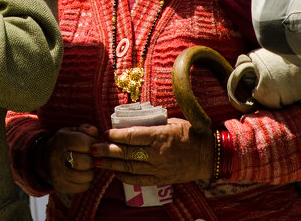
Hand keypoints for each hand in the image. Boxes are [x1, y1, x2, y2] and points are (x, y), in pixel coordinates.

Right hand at [43, 124, 98, 193]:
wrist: (45, 160)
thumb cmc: (64, 144)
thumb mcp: (72, 132)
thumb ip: (86, 130)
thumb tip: (95, 133)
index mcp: (60, 141)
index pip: (84, 143)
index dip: (93, 143)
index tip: (93, 144)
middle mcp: (56, 159)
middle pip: (86, 161)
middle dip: (92, 159)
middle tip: (90, 156)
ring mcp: (58, 175)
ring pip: (87, 176)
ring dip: (91, 170)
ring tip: (86, 165)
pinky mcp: (62, 188)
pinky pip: (84, 187)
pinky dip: (87, 181)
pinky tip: (81, 173)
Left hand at [90, 118, 217, 185]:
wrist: (208, 156)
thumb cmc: (191, 134)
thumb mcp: (172, 122)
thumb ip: (152, 124)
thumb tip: (132, 121)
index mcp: (160, 136)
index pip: (132, 135)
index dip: (116, 135)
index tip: (105, 132)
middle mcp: (157, 153)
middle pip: (127, 153)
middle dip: (107, 151)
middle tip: (92, 149)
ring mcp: (159, 168)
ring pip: (130, 168)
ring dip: (111, 165)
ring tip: (97, 161)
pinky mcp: (161, 179)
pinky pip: (139, 180)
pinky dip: (125, 177)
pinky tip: (115, 173)